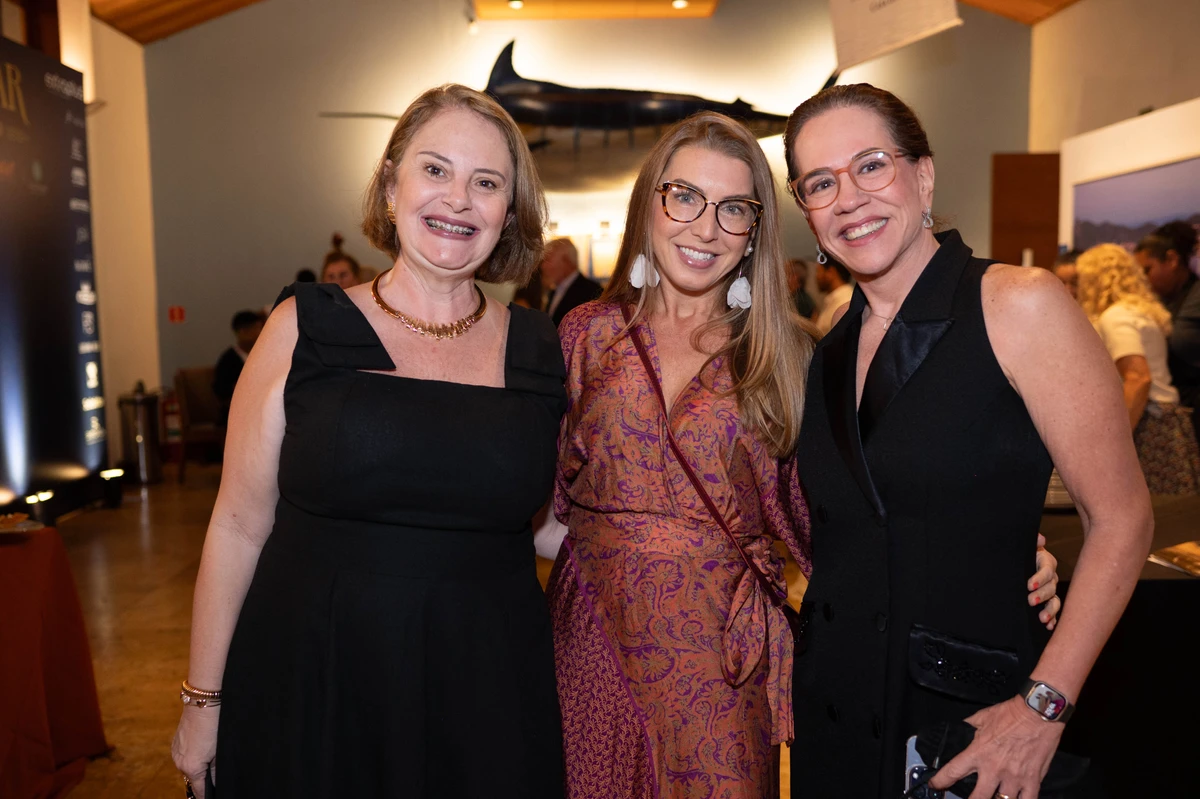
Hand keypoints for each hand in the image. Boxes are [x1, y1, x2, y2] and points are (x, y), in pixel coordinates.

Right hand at [172, 706, 218, 797]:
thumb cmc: (214, 725)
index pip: (199, 789)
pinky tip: (203, 747)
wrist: (202, 702)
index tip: (213, 795)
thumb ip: (217, 769)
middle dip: (204, 778)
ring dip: (198, 766)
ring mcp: (175, 752)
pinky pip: (184, 756)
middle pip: (193, 778)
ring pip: (188, 767)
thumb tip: (216, 781)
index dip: (207, 794)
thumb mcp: (219, 750)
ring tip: (211, 755)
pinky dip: (192, 756)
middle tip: (216, 773)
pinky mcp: (175, 743)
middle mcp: (179, 762)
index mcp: (191, 767)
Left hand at [930, 696, 1063, 798]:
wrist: (1037, 713)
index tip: (935, 785)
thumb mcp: (982, 717)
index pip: (953, 772)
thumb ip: (970, 727)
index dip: (940, 781)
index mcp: (978, 753)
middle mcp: (994, 769)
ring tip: (994, 798)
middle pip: (977, 798)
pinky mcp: (1033, 780)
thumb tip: (962, 729)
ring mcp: (1014, 777)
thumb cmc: (1010, 713)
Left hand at [1029, 534, 1060, 630]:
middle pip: (1050, 588)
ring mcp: (1051, 591)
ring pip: (1054, 601)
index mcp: (1047, 563)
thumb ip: (1033, 542)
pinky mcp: (1048, 602)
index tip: (1029, 585)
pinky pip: (1053, 611)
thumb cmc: (1023, 554)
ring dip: (1050, 610)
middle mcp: (1052, 578)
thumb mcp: (1026, 546)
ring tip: (1042, 619)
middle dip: (1041, 595)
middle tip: (1030, 601)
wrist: (1019, 563)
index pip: (1046, 571)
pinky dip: (1053, 619)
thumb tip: (1041, 539)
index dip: (1039, 578)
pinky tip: (1049, 626)